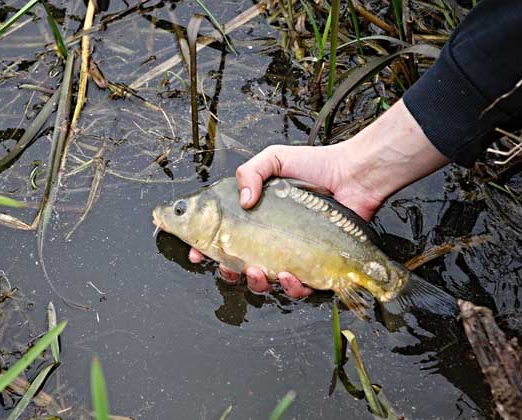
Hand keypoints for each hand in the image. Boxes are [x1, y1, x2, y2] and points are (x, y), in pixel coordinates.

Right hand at [190, 99, 449, 297]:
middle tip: (228, 267)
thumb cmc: (316, 165)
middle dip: (228, 273)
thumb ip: (250, 172)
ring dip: (256, 283)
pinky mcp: (315, 267)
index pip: (223, 238)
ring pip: (265, 283)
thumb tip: (243, 202)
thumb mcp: (275, 159)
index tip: (196, 253)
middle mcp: (270, 240)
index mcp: (255, 219)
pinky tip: (290, 275)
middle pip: (239, 268)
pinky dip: (291, 287)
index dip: (206, 249)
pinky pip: (299, 288)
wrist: (354, 175)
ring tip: (258, 272)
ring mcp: (292, 255)